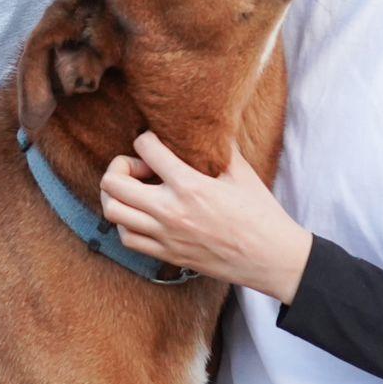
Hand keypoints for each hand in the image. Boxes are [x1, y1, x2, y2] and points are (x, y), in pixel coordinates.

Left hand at [98, 132, 313, 301]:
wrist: (270, 259)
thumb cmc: (260, 213)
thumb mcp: (242, 173)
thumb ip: (220, 147)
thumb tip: (210, 124)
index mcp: (190, 185)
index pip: (145, 147)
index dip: (146, 139)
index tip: (158, 144)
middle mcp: (171, 211)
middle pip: (112, 182)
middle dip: (120, 166)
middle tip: (141, 168)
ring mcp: (165, 235)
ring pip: (112, 211)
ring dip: (117, 196)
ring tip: (137, 191)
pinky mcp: (167, 255)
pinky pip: (126, 238)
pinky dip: (125, 223)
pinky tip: (142, 215)